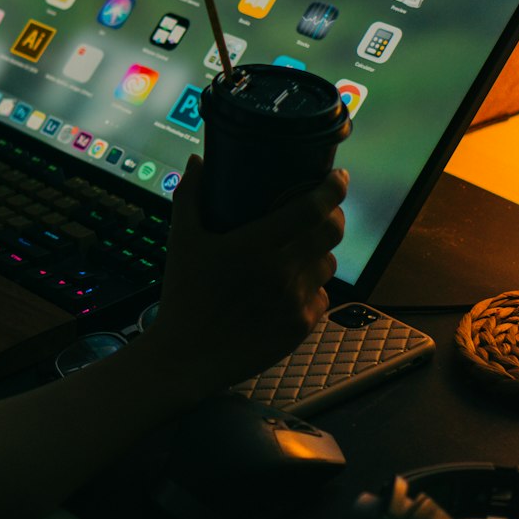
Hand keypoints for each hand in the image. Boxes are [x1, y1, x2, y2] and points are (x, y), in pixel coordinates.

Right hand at [145, 155, 347, 393]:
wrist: (187, 356)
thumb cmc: (184, 295)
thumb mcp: (181, 240)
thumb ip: (190, 195)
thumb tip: (197, 162)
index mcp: (256, 245)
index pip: (312, 207)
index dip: (333, 188)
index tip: (336, 177)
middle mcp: (282, 271)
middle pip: (331, 231)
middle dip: (334, 214)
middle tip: (323, 209)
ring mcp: (295, 301)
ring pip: (329, 263)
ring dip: (321, 251)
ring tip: (304, 248)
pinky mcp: (300, 327)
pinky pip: (322, 296)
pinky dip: (313, 286)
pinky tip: (294, 284)